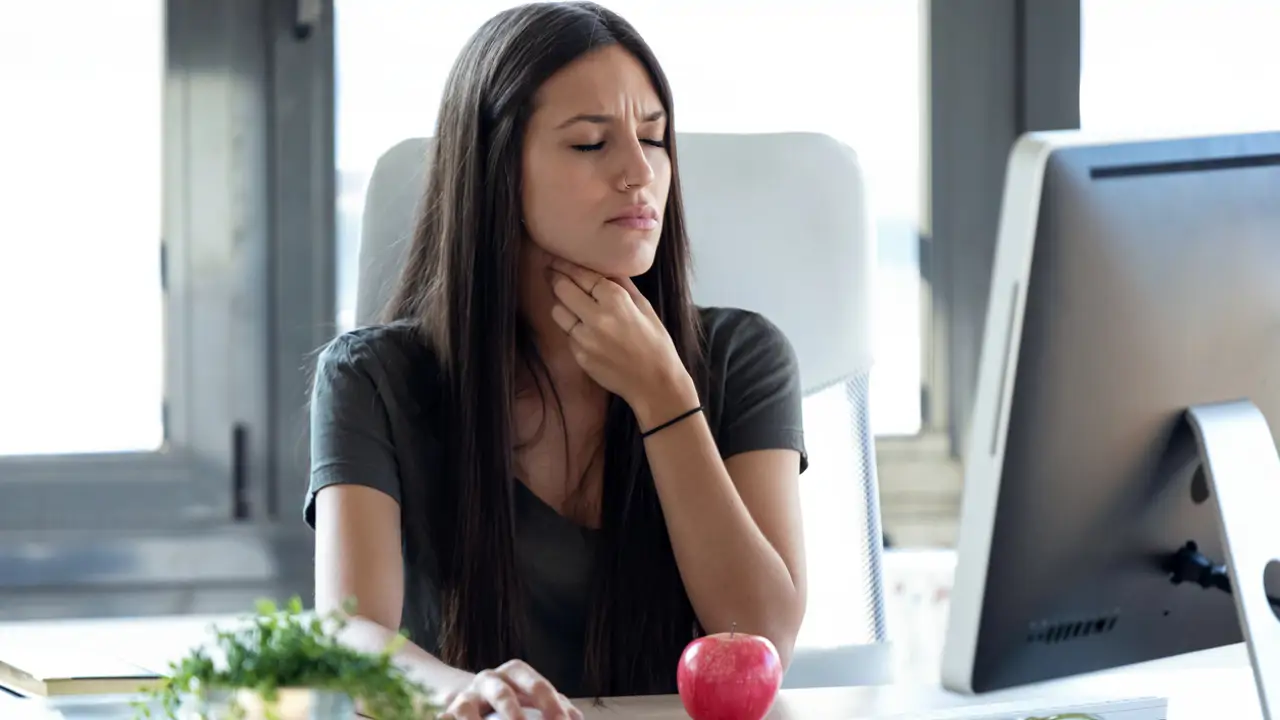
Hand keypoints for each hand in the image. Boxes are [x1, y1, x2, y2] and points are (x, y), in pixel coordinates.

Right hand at [438, 660, 581, 719]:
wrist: (471, 696)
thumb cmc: (514, 699)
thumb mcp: (534, 697)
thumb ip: (557, 707)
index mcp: (517, 673)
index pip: (538, 686)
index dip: (551, 706)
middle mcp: (490, 679)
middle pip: (503, 694)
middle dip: (513, 714)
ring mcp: (466, 696)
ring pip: (468, 710)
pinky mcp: (449, 713)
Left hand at [546, 258, 697, 424]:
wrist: (655, 383)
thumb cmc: (655, 342)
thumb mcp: (645, 307)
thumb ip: (622, 285)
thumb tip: (605, 266)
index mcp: (616, 300)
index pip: (581, 274)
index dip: (566, 265)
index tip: (556, 260)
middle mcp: (596, 317)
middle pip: (561, 288)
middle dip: (556, 279)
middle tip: (553, 274)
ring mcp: (585, 338)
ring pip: (557, 311)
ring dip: (562, 305)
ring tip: (571, 304)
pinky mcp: (579, 356)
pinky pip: (567, 334)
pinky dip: (573, 329)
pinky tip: (586, 331)